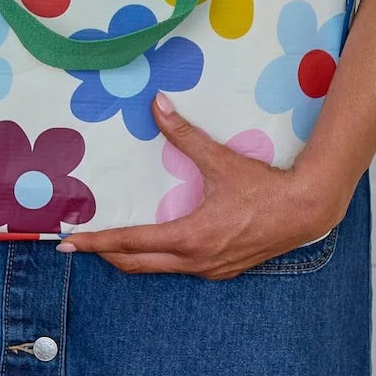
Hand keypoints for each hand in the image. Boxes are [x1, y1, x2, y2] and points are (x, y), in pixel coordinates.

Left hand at [56, 92, 349, 279]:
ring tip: (111, 243)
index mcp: (188, 237)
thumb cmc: (263, 188)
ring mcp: (209, 270)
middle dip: (106, 255)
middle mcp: (194, 261)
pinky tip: (158, 244)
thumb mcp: (219, 159)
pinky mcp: (222, 269)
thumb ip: (185, 134)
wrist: (305, 212)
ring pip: (158, 269)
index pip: (130, 243)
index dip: (97, 243)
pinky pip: (180, 268)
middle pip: (136, 264)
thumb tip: (158, 106)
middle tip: (80, 246)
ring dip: (133, 258)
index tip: (70, 243)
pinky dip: (160, 259)